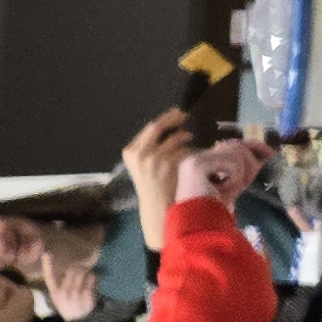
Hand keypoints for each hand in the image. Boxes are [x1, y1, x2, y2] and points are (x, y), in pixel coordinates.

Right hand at [39, 246, 100, 320]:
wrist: (77, 320)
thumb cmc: (66, 303)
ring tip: (86, 275)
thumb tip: (60, 266)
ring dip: (86, 271)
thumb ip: (58, 282)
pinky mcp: (88, 294)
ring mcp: (76, 294)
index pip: (49, 276)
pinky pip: (92, 278)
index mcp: (54, 292)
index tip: (46, 253)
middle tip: (81, 268)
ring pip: (83, 273)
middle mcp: (64, 292)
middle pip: (72, 270)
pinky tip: (91, 282)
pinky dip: (93, 277)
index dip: (47, 265)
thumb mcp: (57, 295)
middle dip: (78, 267)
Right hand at [122, 110, 195, 251]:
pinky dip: (190, 150)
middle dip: (174, 118)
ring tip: (189, 139)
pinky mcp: (169, 164)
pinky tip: (190, 157)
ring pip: (175, 137)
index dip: (166, 118)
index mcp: (130, 152)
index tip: (177, 113)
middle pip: (158, 126)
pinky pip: (185, 149)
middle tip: (185, 114)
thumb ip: (152, 146)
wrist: (158, 208)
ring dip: (185, 137)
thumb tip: (172, 126)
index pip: (150, 127)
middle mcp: (140, 153)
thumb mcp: (144, 164)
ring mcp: (154, 158)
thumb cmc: (153, 186)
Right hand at [179, 132, 270, 212]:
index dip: (252, 146)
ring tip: (229, 190)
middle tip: (250, 178)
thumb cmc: (215, 212)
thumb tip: (266, 154)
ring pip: (236, 154)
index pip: (230, 146)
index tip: (271, 152)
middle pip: (234, 146)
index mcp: (200, 163)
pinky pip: (232, 164)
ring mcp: (194, 161)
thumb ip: (245, 169)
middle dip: (251, 161)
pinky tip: (222, 190)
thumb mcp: (234, 185)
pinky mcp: (197, 165)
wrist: (199, 227)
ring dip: (242, 174)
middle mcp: (194, 159)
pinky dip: (234, 178)